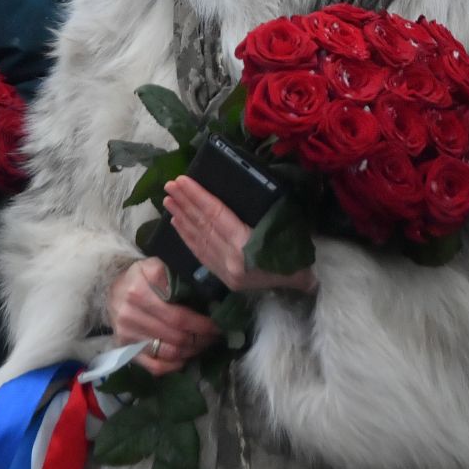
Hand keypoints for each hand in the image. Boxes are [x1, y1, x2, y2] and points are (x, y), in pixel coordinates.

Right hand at [105, 257, 222, 376]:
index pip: (178, 316)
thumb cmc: (140, 277)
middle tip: (215, 336)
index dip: (202, 324)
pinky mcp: (125, 349)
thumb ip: (174, 277)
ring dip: (191, 351)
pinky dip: (173, 366)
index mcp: (139, 291)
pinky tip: (185, 358)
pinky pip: (153, 366)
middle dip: (201, 339)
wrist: (113, 291)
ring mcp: (127, 335)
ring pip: (168, 352)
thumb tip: (204, 294)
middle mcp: (130, 315)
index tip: (217, 325)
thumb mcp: (154, 266)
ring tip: (204, 344)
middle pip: (176, 336)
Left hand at [165, 176, 316, 296]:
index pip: (216, 216)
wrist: (299, 288)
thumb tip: (239, 188)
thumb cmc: (297, 253)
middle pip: (203, 226)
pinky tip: (177, 223)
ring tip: (168, 200)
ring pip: (198, 239)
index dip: (198, 197)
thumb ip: (262, 214)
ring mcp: (225, 271)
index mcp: (246, 246)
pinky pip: (200, 253)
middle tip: (170, 185)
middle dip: (185, 203)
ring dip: (181, 217)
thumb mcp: (285, 228)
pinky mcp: (222, 277)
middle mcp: (231, 260)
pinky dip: (187, 236)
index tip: (182, 181)